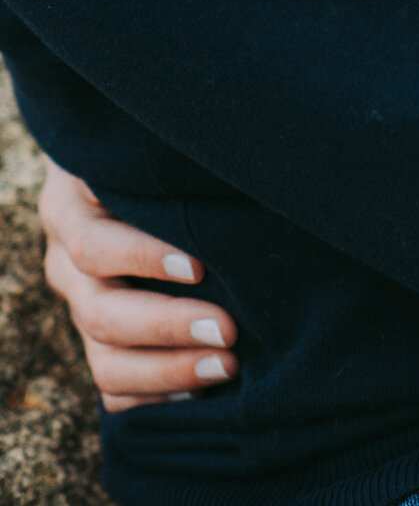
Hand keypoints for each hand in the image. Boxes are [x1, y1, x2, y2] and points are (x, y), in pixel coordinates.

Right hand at [38, 161, 238, 410]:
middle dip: (167, 326)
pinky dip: (156, 395)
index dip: (143, 260)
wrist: (122, 168)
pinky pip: (113, 388)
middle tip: (227, 330)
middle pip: (100, 312)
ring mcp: (79, 305)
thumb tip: (230, 180)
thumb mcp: (148, 147)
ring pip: (104, 361)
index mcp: (69, 208)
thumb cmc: (152, 150)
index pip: (94, 246)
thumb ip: (168, 167)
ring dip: (167, 371)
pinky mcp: (96, 339)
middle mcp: (65, 262)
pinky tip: (201, 388)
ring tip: (226, 366)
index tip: (199, 267)